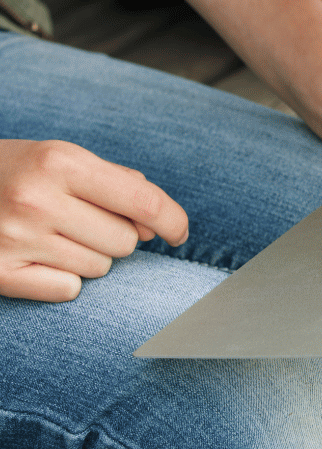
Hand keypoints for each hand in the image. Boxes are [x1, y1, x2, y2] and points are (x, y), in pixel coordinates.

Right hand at [0, 140, 188, 301]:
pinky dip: (61, 279)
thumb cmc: (16, 172)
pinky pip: (68, 290)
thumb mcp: (62, 159)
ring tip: (54, 234)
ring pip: (100, 268)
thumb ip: (118, 183)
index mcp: (59, 162)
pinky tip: (38, 257)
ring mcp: (15, 238)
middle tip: (80, 220)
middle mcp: (36, 199)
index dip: (173, 221)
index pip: (143, 201)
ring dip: (88, 256)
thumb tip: (157, 224)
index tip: (179, 233)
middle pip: (125, 242)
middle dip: (115, 234)